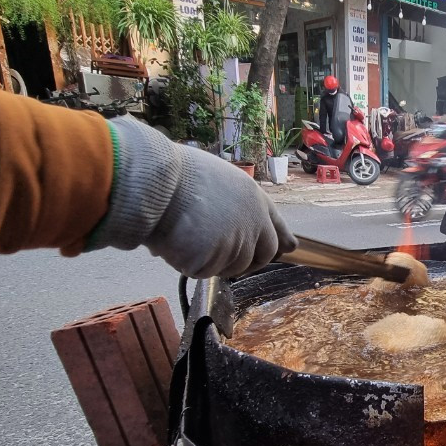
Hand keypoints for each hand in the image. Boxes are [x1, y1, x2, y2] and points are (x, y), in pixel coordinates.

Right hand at [87, 116, 295, 277]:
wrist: (157, 181)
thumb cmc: (177, 174)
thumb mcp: (218, 180)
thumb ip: (233, 206)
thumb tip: (235, 234)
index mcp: (254, 199)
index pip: (276, 227)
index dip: (281, 239)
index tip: (288, 247)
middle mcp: (253, 223)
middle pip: (261, 256)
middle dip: (248, 263)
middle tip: (225, 258)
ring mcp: (235, 244)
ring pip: (231, 267)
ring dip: (213, 260)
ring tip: (189, 235)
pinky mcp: (213, 261)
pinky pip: (203, 271)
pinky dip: (189, 263)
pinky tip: (177, 242)